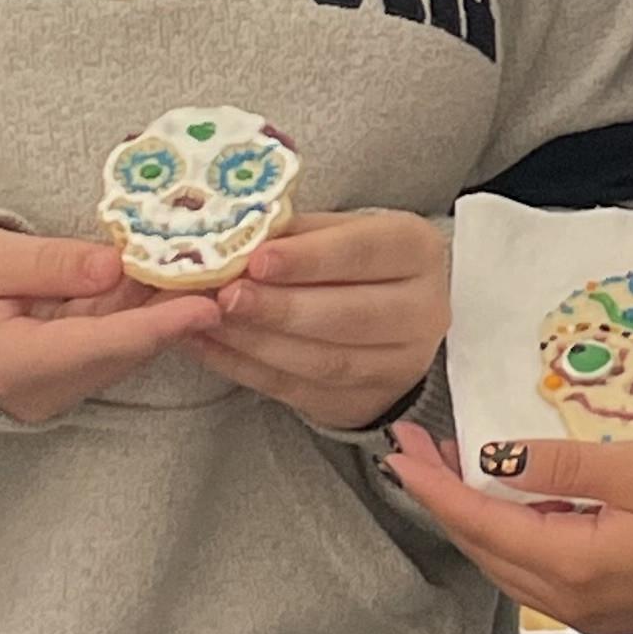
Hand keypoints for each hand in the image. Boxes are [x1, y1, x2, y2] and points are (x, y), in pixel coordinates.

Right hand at [0, 227, 222, 425]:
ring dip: (161, 309)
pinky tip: (166, 276)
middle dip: (175, 312)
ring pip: (120, 347)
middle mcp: (40, 389)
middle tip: (227, 272)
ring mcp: (52, 389)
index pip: (98, 344)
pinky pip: (109, 345)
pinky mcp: (62, 377)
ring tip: (209, 267)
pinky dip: (137, 313)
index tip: (206, 306)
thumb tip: (115, 265)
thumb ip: (47, 263)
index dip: (157, 325)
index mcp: (11, 363)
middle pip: (121, 349)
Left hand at [187, 210, 449, 430]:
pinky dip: (248, 370)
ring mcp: (400, 365)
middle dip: (280, 308)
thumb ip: (294, 234)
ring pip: (326, 361)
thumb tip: (235, 241)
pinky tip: (210, 347)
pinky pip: (300, 392)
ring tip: (209, 322)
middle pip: (349, 316)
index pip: (365, 252)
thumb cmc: (353, 263)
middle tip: (226, 297)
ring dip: (258, 343)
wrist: (387, 320)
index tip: (257, 260)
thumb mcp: (337, 232)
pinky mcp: (365, 402)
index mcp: (417, 251)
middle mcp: (422, 311)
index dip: (311, 258)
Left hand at [379, 424, 632, 633]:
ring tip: (451, 463)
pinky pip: (538, 571)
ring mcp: (590, 613)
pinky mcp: (609, 609)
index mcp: (574, 567)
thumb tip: (493, 459)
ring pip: (506, 563)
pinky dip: (511, 531)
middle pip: (482, 548)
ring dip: (474, 515)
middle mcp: (570, 603)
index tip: (398, 442)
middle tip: (412, 444)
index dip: (432, 482)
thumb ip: (565, 466)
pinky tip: (516, 497)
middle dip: (441, 496)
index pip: (478, 522)